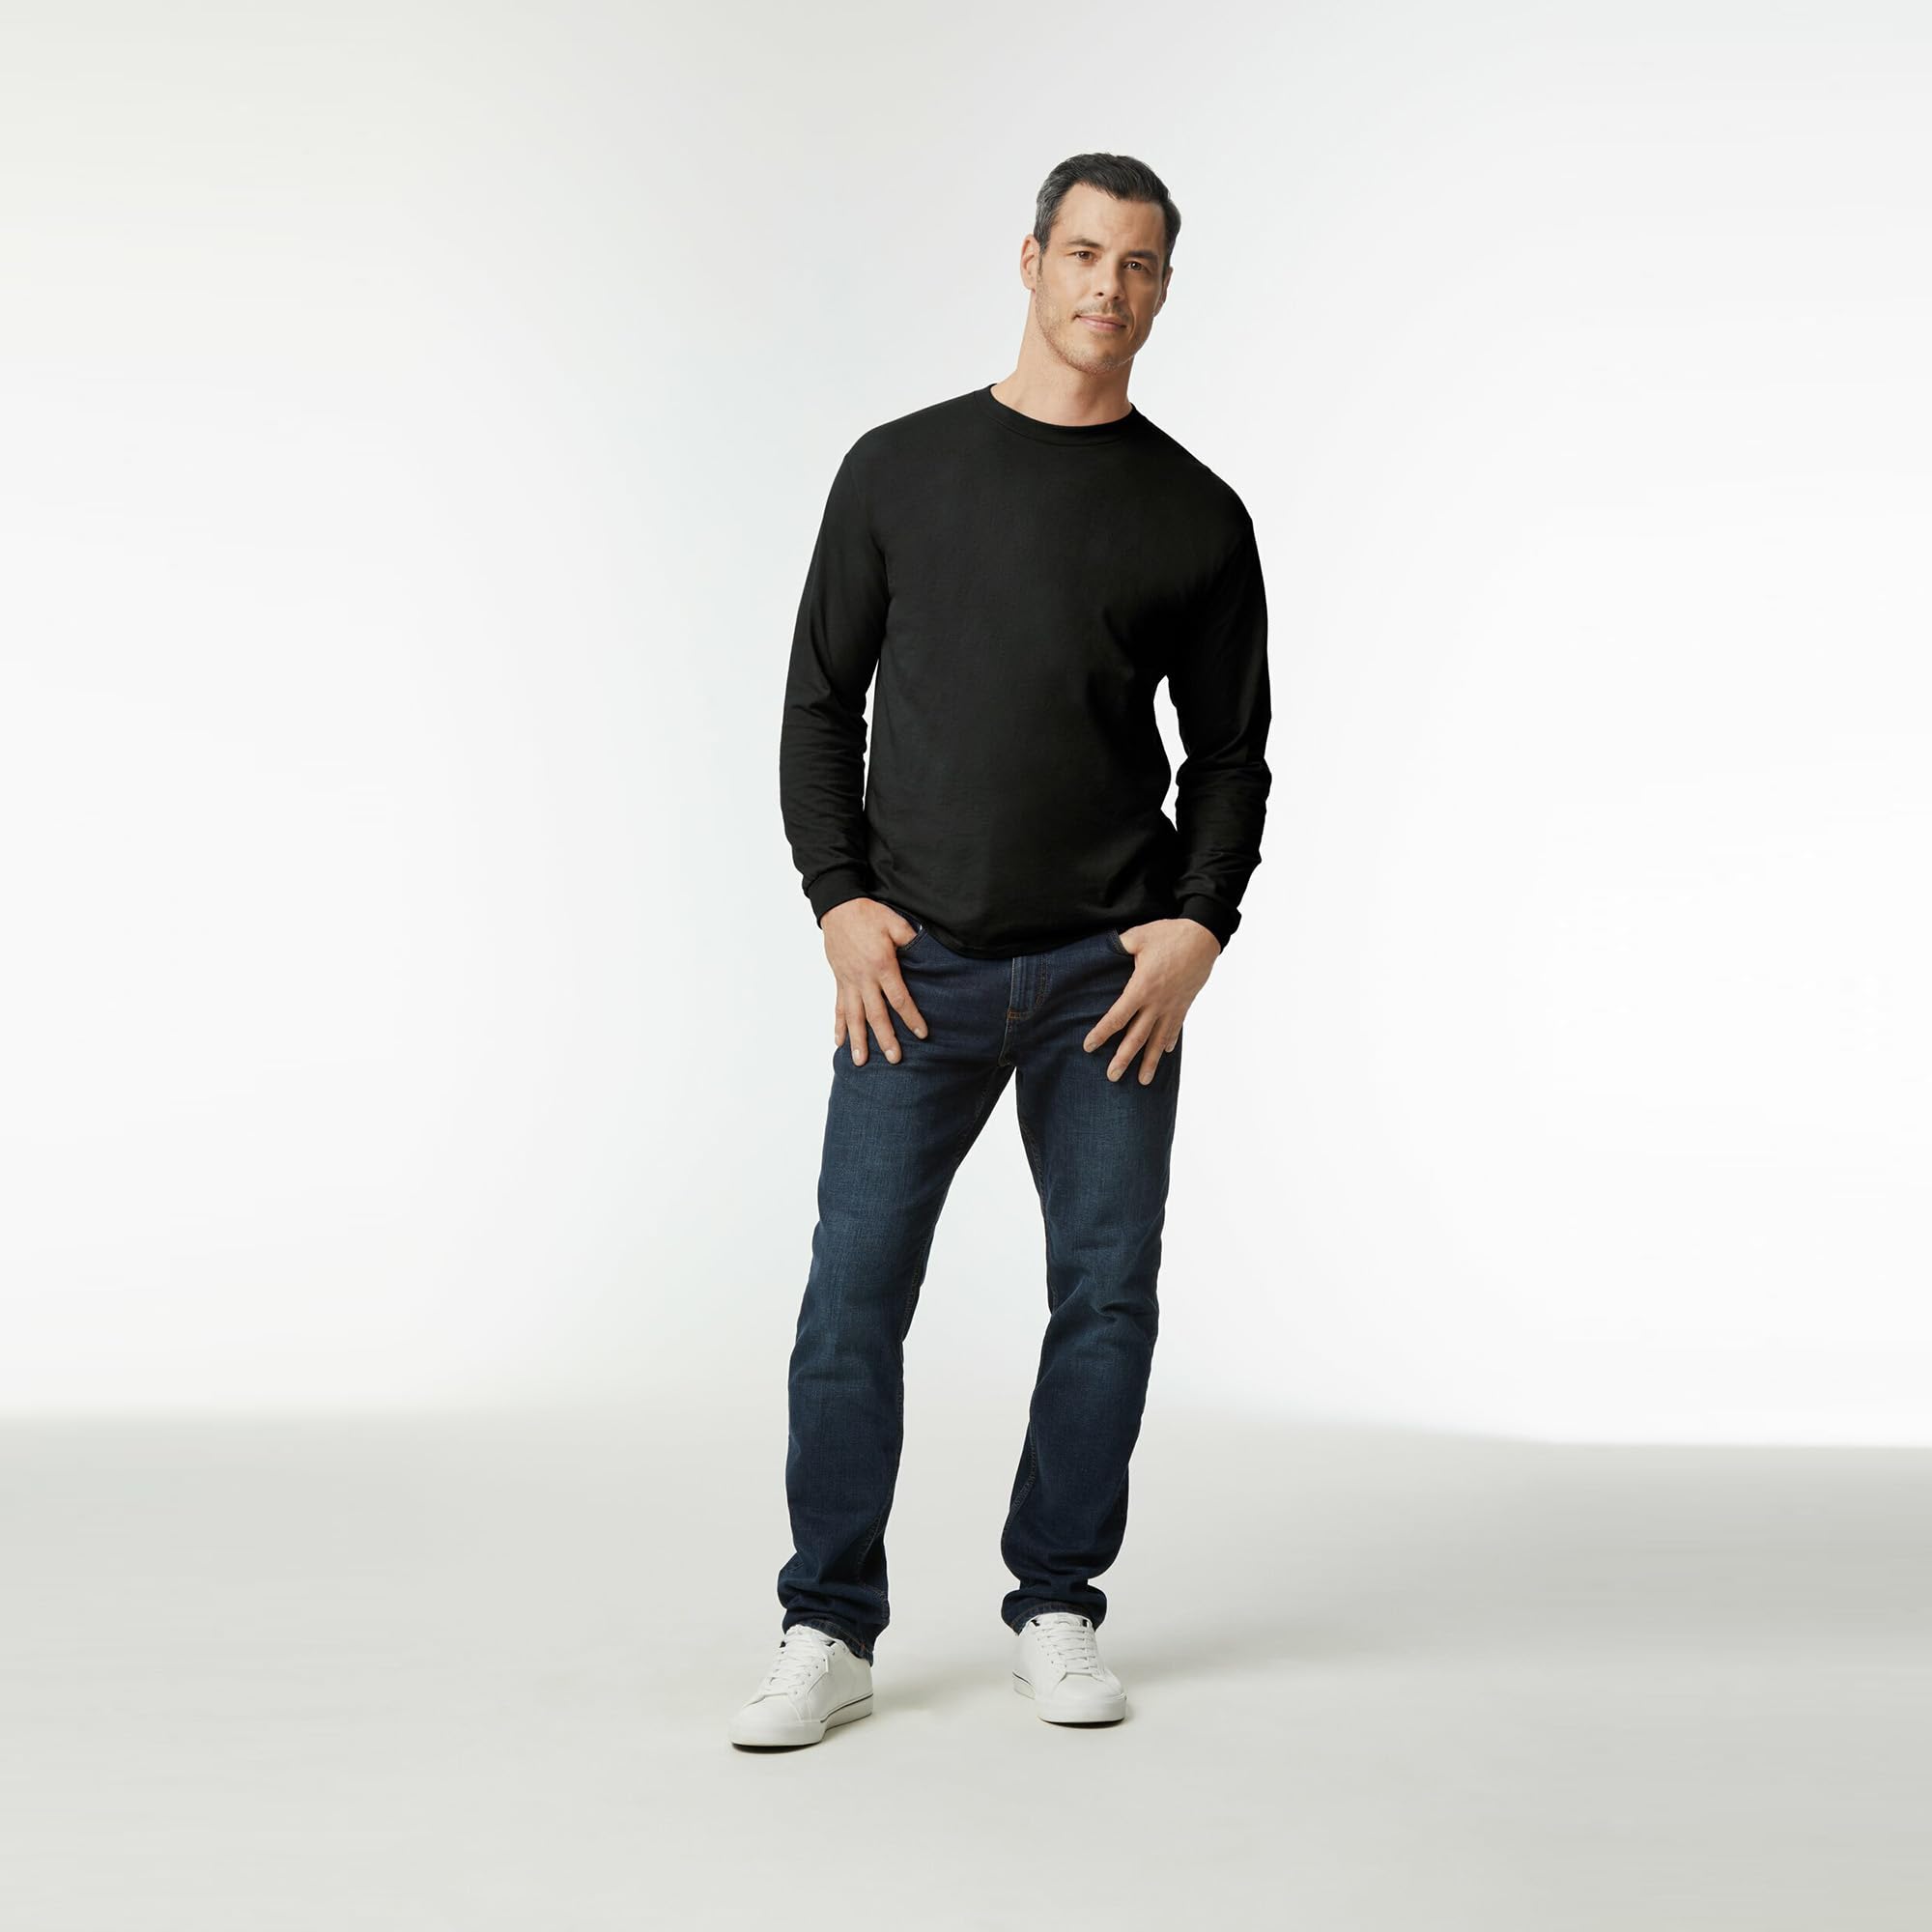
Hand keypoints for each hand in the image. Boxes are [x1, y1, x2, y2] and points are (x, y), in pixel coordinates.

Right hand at [821, 899, 929, 1066]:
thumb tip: (925, 953)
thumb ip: (910, 940)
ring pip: (854, 1016)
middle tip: (894, 1059)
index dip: (911, 1018)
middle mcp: (864, 978)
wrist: (838, 907)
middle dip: (885, 1038)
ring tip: (860, 1061)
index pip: (899, 999)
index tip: (922, 1034)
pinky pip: (839, 1006)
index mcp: (882, 966)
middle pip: (876, 1015)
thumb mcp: (895, 923)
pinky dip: (839, 1025)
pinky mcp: (839, 980)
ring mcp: (849, 981)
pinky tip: (839, 1042)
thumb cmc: (868, 914)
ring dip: (858, 1040)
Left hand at [1084, 917, 1220, 1083]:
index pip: (1117, 1017)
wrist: (1204, 936)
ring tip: (1143, 1081)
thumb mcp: (1138, 936)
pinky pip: (1176, 1027)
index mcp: (1141, 987)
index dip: (1101, 1033)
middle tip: (1112, 1077)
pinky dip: (1169, 1041)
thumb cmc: (1170, 934)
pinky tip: (1165, 1052)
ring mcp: (1173, 1006)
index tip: (1089, 1046)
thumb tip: (1102, 951)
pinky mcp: (1185, 1003)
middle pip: (1137, 1037)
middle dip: (1124, 1058)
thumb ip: (1118, 947)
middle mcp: (1157, 1003)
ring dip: (1150, 1061)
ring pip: (1159, 1040)